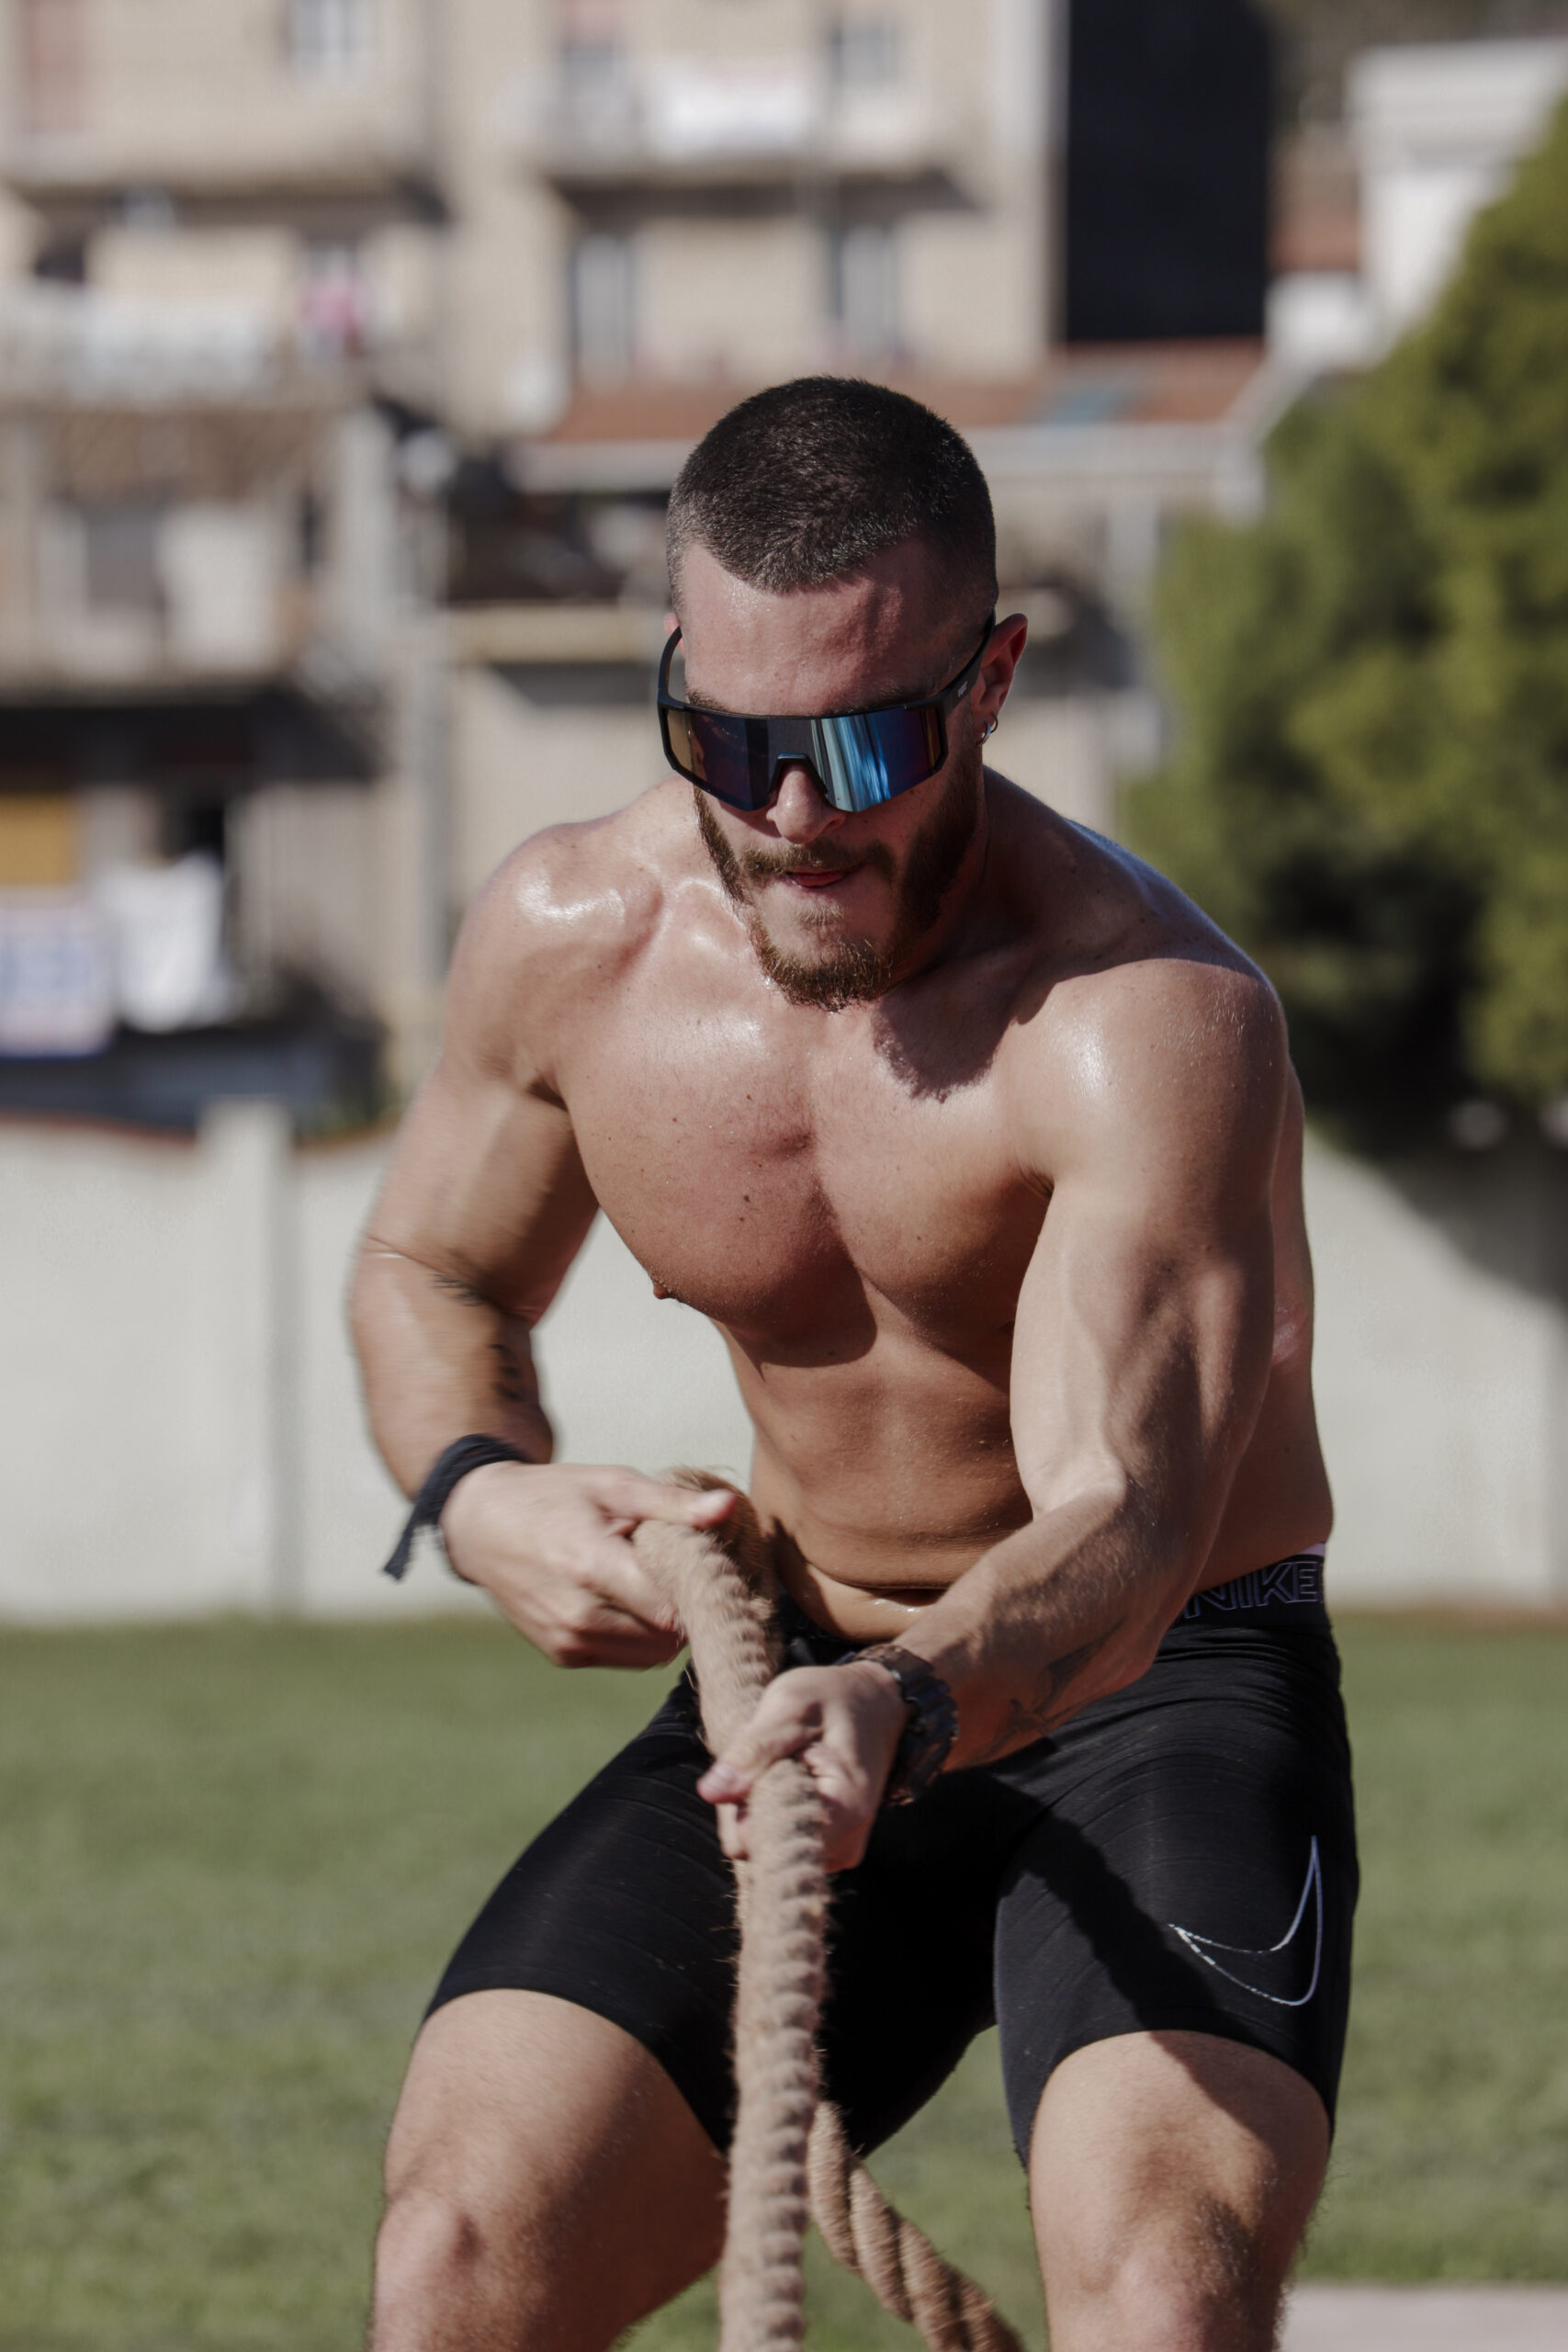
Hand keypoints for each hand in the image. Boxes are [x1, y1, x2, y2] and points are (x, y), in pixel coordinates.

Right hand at [441, 1462, 734, 1669]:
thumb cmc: (553, 1496)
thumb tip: (727, 1507)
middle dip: (689, 1609)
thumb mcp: (611, 1484)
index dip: (701, 1590)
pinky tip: (636, 1600)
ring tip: (660, 1585)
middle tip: (691, 1574)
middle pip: (668, 1635)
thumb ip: (671, 1503)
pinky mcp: (563, 1655)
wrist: (481, 1526)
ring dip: (668, 1627)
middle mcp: (576, 1614)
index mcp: (589, 1564)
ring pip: (653, 1654)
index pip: (671, 1606)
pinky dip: (642, 1636)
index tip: (714, 1566)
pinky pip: (628, 1657)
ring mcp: (566, 1641)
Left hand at [696, 1659, 906, 1872]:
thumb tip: (710, 1794)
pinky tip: (792, 1769)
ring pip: (763, 1841)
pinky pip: (779, 1835)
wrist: (878, 1702)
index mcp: (842, 1813)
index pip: (756, 1841)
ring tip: (787, 1757)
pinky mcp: (829, 1847)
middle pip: (756, 1845)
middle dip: (751, 1795)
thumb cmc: (835, 1697)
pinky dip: (774, 1802)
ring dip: (761, 1796)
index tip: (768, 1755)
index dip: (744, 1798)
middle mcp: (843, 1847)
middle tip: (776, 1751)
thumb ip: (752, 1750)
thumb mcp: (790, 1706)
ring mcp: (837, 1852)